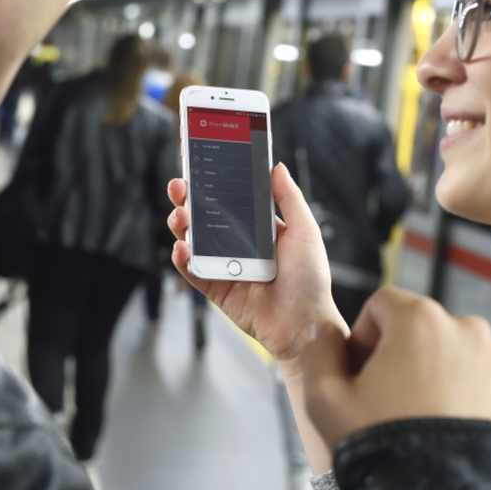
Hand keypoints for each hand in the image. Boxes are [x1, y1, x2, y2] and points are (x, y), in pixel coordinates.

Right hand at [167, 163, 346, 374]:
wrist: (304, 324)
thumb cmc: (310, 281)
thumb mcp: (305, 231)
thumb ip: (289, 198)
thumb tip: (276, 166)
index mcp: (260, 229)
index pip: (231, 199)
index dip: (214, 183)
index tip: (200, 164)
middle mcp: (240, 245)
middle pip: (206, 217)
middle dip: (188, 199)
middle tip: (180, 187)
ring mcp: (225, 266)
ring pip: (194, 241)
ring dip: (182, 224)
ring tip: (181, 215)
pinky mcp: (215, 289)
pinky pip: (192, 271)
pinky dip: (183, 258)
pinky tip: (182, 247)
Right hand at [301, 287, 490, 448]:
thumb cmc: (386, 452)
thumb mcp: (325, 401)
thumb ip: (317, 352)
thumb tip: (324, 333)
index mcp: (420, 320)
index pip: (382, 305)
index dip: (364, 338)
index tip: (360, 374)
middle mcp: (468, 330)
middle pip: (423, 331)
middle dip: (403, 359)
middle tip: (388, 405)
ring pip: (457, 357)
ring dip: (439, 378)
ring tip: (423, 423)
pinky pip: (487, 383)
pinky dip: (470, 399)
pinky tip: (452, 432)